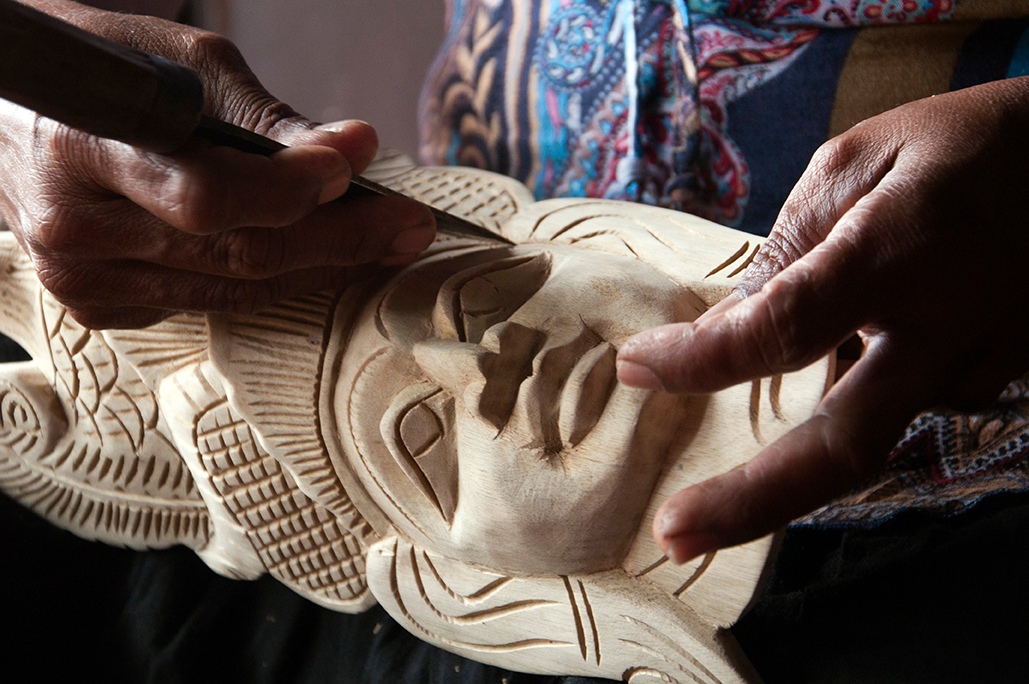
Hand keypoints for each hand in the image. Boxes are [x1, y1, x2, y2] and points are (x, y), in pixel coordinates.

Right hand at [0, 0, 434, 328]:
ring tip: (384, 240)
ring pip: (235, 288)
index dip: (293, 188)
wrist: (8, 114)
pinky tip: (313, 257)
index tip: (360, 159)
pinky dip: (269, 279)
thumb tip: (353, 151)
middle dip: (339, 239)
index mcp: (81, 146)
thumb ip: (263, 119)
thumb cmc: (103, 71)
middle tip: (410, 224)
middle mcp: (74, 229)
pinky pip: (210, 301)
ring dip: (322, 266)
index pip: (207, 193)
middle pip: (237, 253)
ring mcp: (83, 280)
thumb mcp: (181, 65)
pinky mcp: (102, 308)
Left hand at [616, 76, 1028, 562]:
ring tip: (715, 492)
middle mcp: (945, 329)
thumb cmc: (959, 147)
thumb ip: (790, 248)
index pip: (782, 328)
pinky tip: (831, 374)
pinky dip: (846, 405)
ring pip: (868, 437)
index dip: (700, 360)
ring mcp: (980, 369)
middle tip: (673, 536)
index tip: (637, 368)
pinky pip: (897, 405)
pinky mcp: (993, 384)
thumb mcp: (857, 160)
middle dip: (752, 502)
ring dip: (786, 469)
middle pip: (845, 445)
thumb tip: (728, 326)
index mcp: (899, 251)